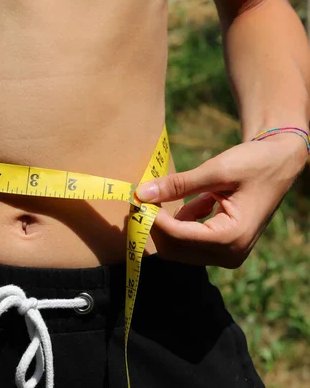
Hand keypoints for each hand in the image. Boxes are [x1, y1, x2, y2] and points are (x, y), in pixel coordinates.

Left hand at [135, 133, 307, 267]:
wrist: (280, 163)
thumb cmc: (254, 163)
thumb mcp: (216, 170)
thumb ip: (178, 185)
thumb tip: (142, 194)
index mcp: (233, 237)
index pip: (179, 237)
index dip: (153, 219)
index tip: (137, 198)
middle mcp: (230, 254)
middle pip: (174, 249)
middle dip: (155, 225)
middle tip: (143, 197)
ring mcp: (227, 254)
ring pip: (178, 248)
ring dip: (166, 223)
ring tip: (170, 194)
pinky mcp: (222, 248)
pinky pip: (188, 242)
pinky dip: (180, 223)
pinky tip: (196, 202)